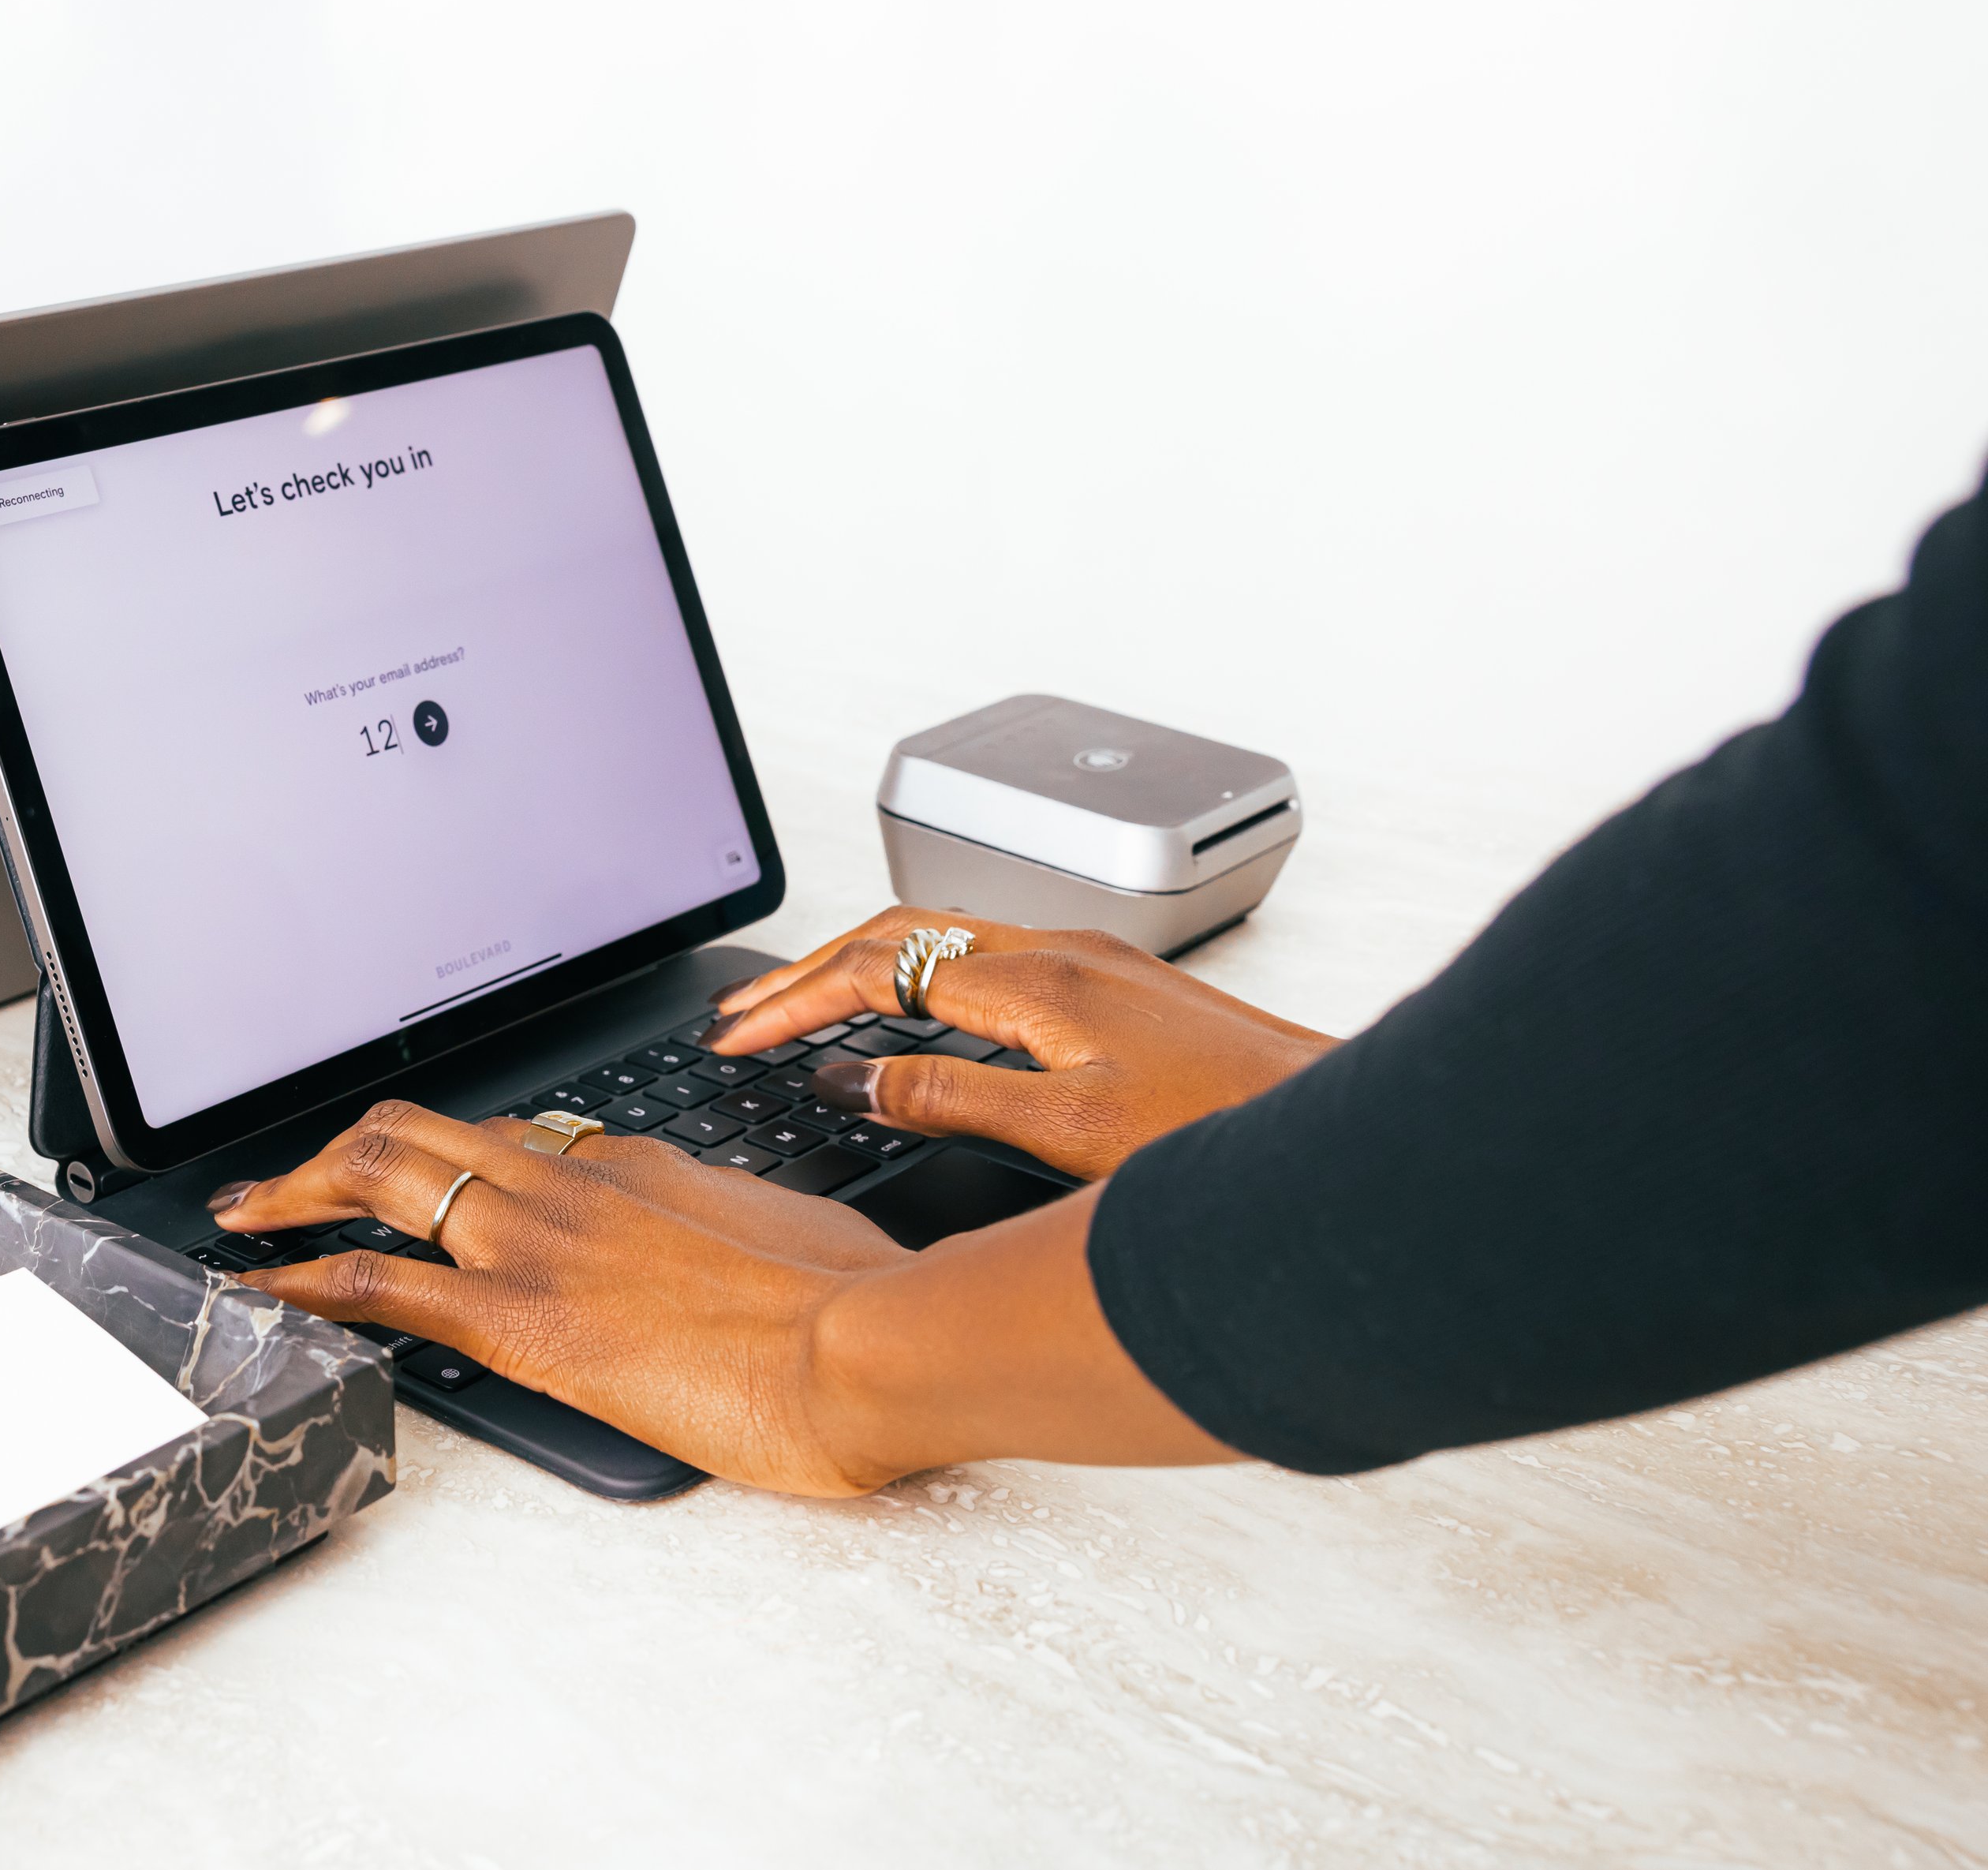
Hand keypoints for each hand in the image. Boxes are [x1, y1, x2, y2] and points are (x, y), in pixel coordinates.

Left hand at [214, 1101, 909, 1492]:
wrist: (869, 1344)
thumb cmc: (858, 1304)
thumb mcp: (795, 1241)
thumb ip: (742, 1236)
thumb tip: (747, 1250)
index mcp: (638, 1164)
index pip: (512, 1138)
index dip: (444, 1155)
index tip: (413, 1175)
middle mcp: (572, 1182)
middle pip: (421, 1132)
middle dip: (335, 1150)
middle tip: (279, 1181)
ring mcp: (538, 1242)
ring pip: (379, 1176)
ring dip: (294, 1193)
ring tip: (242, 1218)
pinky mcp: (519, 1317)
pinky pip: (375, 1281)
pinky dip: (302, 1278)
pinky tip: (261, 1289)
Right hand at [705, 909, 1336, 1182]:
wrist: (1341, 1140)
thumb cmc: (1227, 1138)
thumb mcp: (1067, 1135)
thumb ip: (951, 1096)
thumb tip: (853, 1075)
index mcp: (1039, 981)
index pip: (878, 966)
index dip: (794, 1002)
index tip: (736, 1036)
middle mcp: (1061, 955)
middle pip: (899, 938)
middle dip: (808, 975)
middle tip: (742, 1020)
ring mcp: (1091, 967)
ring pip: (943, 945)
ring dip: (861, 973)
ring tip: (800, 1014)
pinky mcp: (1115, 992)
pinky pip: (985, 965)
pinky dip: (919, 985)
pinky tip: (912, 1022)